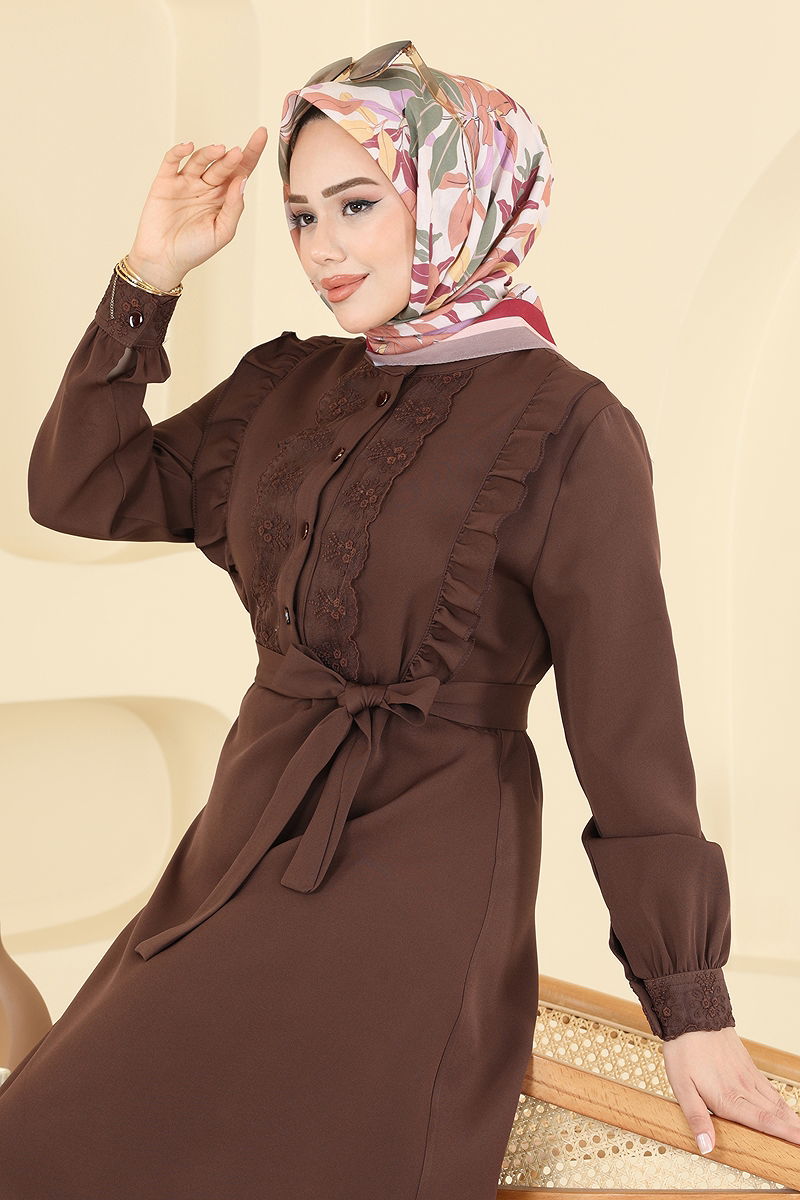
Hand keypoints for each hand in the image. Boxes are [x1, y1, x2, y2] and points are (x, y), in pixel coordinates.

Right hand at [127, 126, 268, 285]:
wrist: (163, 260)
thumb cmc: (194, 250)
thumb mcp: (222, 232)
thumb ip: (234, 207)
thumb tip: (242, 180)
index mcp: (223, 199)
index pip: (240, 171)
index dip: (252, 152)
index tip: (261, 134)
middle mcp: (206, 187)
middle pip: (222, 165)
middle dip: (231, 158)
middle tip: (237, 153)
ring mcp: (185, 183)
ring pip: (199, 160)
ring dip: (209, 154)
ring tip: (219, 151)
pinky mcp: (165, 182)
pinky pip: (172, 161)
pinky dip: (179, 151)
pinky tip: (188, 147)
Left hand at [662, 1026, 799, 1152]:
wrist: (692, 1014)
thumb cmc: (683, 1051)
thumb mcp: (681, 1087)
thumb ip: (696, 1118)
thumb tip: (707, 1147)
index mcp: (728, 1098)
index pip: (762, 1122)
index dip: (784, 1135)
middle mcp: (743, 1088)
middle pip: (774, 1115)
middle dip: (793, 1131)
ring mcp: (747, 1076)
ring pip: (775, 1102)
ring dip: (791, 1119)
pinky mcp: (748, 1065)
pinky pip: (769, 1088)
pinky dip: (782, 1102)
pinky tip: (786, 1109)